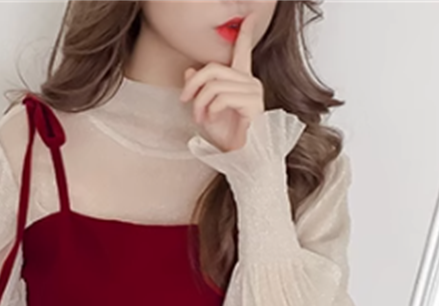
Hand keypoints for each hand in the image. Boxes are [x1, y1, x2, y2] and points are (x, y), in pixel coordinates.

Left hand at [179, 13, 265, 152]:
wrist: (239, 158)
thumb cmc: (227, 137)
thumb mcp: (206, 110)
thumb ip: (201, 89)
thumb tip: (190, 70)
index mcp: (242, 80)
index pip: (243, 50)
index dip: (245, 32)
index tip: (248, 15)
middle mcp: (250, 82)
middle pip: (214, 68)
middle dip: (193, 85)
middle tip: (185, 100)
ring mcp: (253, 92)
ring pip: (214, 84)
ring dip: (199, 103)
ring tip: (199, 118)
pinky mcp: (253, 105)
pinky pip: (222, 98)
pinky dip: (209, 110)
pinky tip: (210, 120)